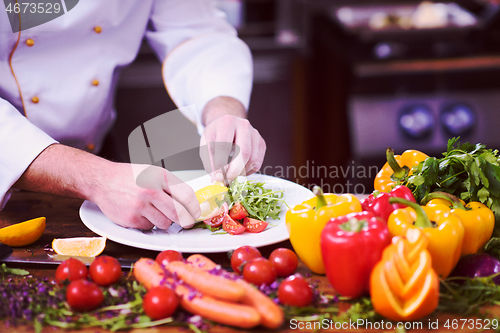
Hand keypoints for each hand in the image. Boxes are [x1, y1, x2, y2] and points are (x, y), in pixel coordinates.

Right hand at [13, 144, 200, 229]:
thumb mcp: (153, 173)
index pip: (186, 195)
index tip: (196, 213)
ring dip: (164, 221)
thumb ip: (170, 185)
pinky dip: (148, 223)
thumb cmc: (129, 176)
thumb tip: (190, 202)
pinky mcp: (131, 219)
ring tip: (155, 211)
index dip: (194, 207)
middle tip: (186, 222)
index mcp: (160, 176)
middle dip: (184, 220)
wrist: (102, 180)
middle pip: (178, 213)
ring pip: (165, 223)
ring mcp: (140, 206)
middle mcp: (151, 190)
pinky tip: (141, 213)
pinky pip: (149, 227)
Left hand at [201, 97, 265, 180]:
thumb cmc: (216, 135)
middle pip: (244, 153)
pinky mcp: (261, 143)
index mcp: (227, 123)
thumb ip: (211, 162)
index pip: (225, 146)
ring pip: (252, 160)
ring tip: (231, 173)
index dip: (221, 164)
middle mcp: (243, 125)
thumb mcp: (206, 145)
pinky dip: (248, 171)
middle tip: (227, 180)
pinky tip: (239, 169)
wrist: (226, 125)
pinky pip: (257, 163)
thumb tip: (217, 178)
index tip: (217, 177)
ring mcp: (255, 134)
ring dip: (241, 172)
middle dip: (234, 171)